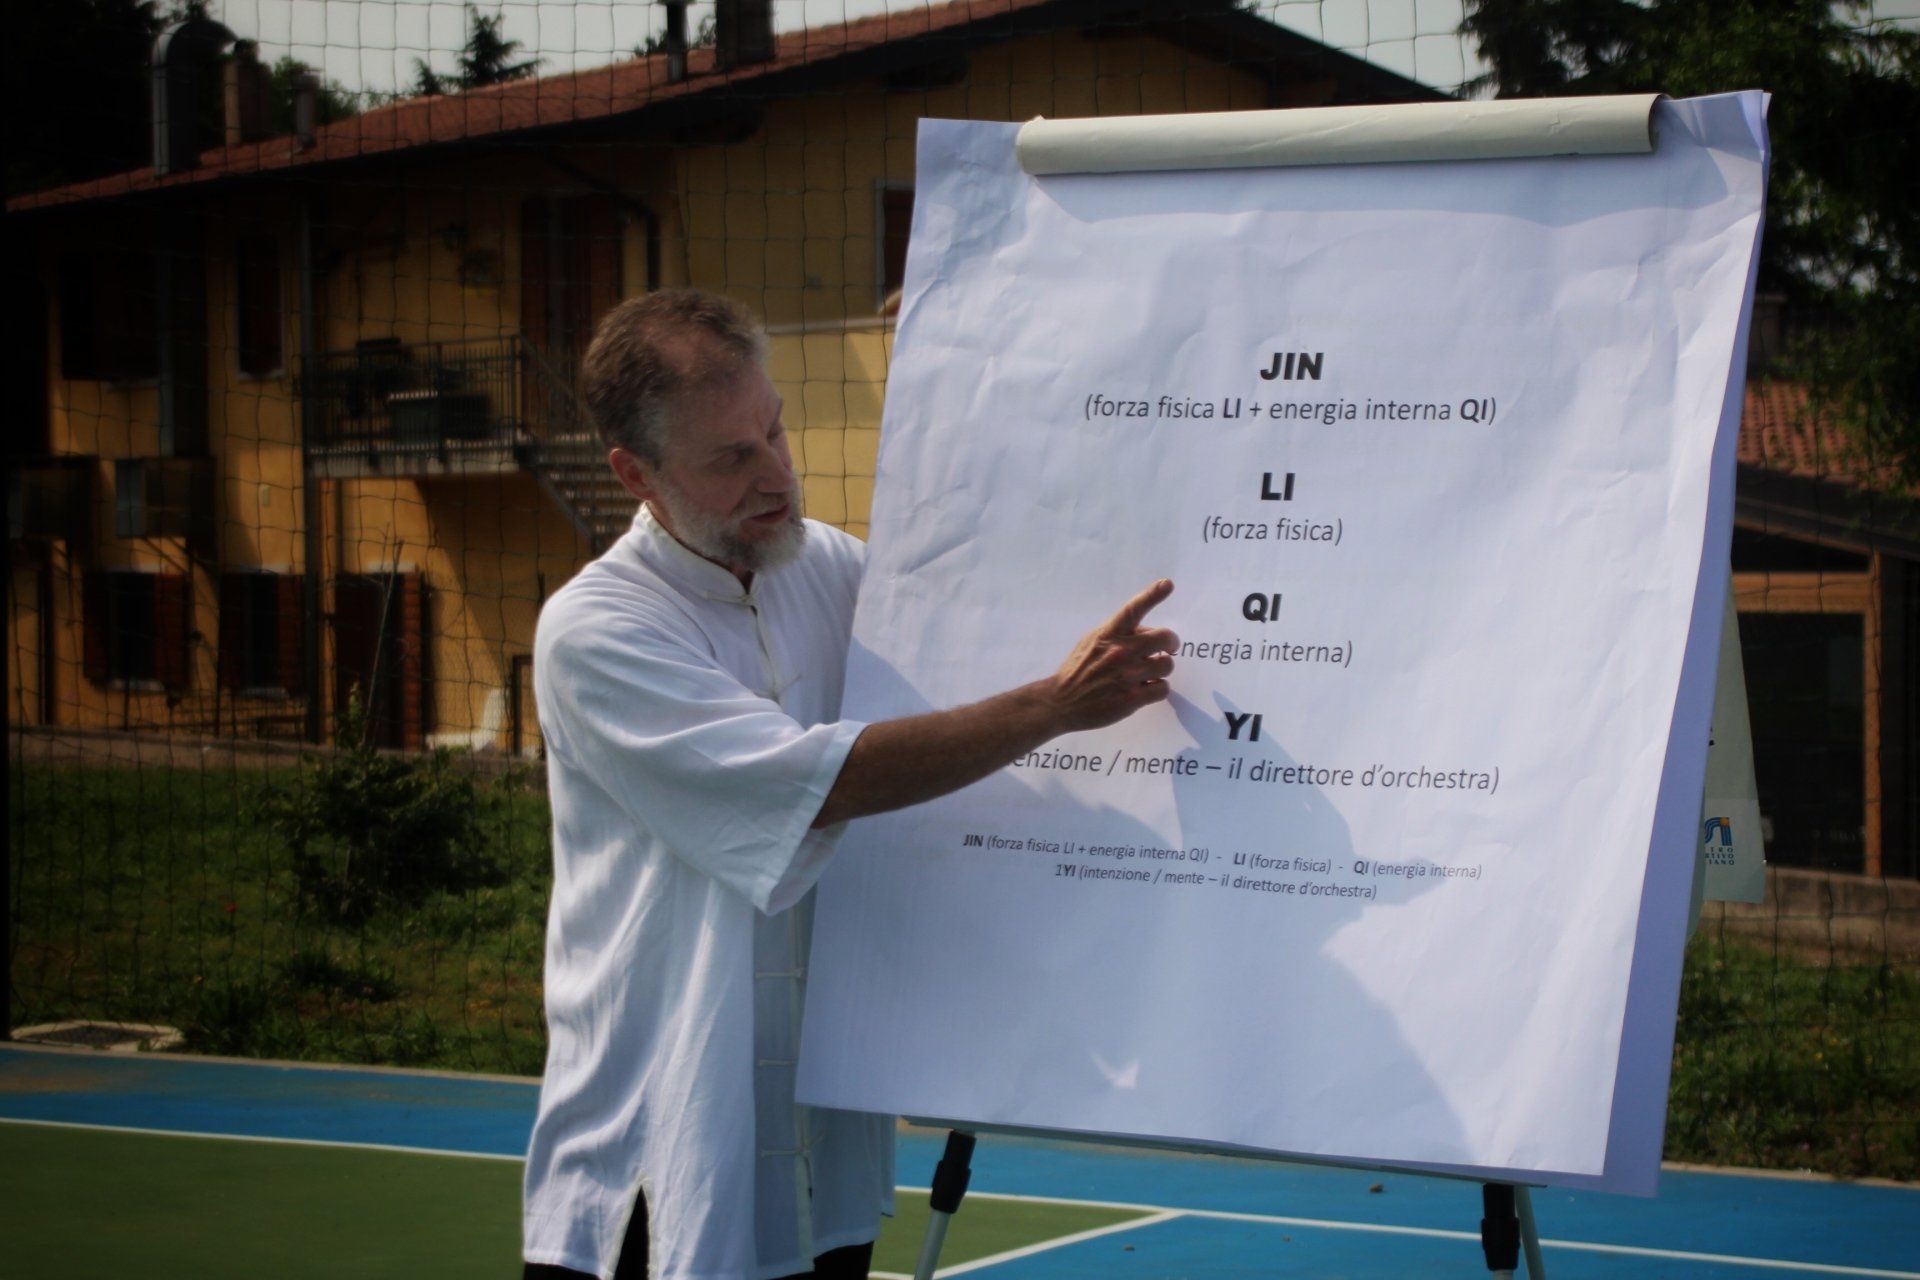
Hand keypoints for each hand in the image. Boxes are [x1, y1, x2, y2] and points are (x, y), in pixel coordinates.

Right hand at [1043, 579, 1176, 731]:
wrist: (1061, 703)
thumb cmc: (1078, 669)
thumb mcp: (1091, 642)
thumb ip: (1117, 634)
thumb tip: (1146, 633)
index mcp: (1108, 634)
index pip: (1133, 609)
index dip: (1153, 594)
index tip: (1167, 584)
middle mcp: (1119, 651)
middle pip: (1165, 637)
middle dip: (1171, 643)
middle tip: (1167, 649)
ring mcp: (1127, 676)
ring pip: (1167, 665)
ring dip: (1161, 669)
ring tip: (1149, 673)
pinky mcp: (1132, 699)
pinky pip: (1163, 688)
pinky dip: (1157, 689)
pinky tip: (1145, 690)